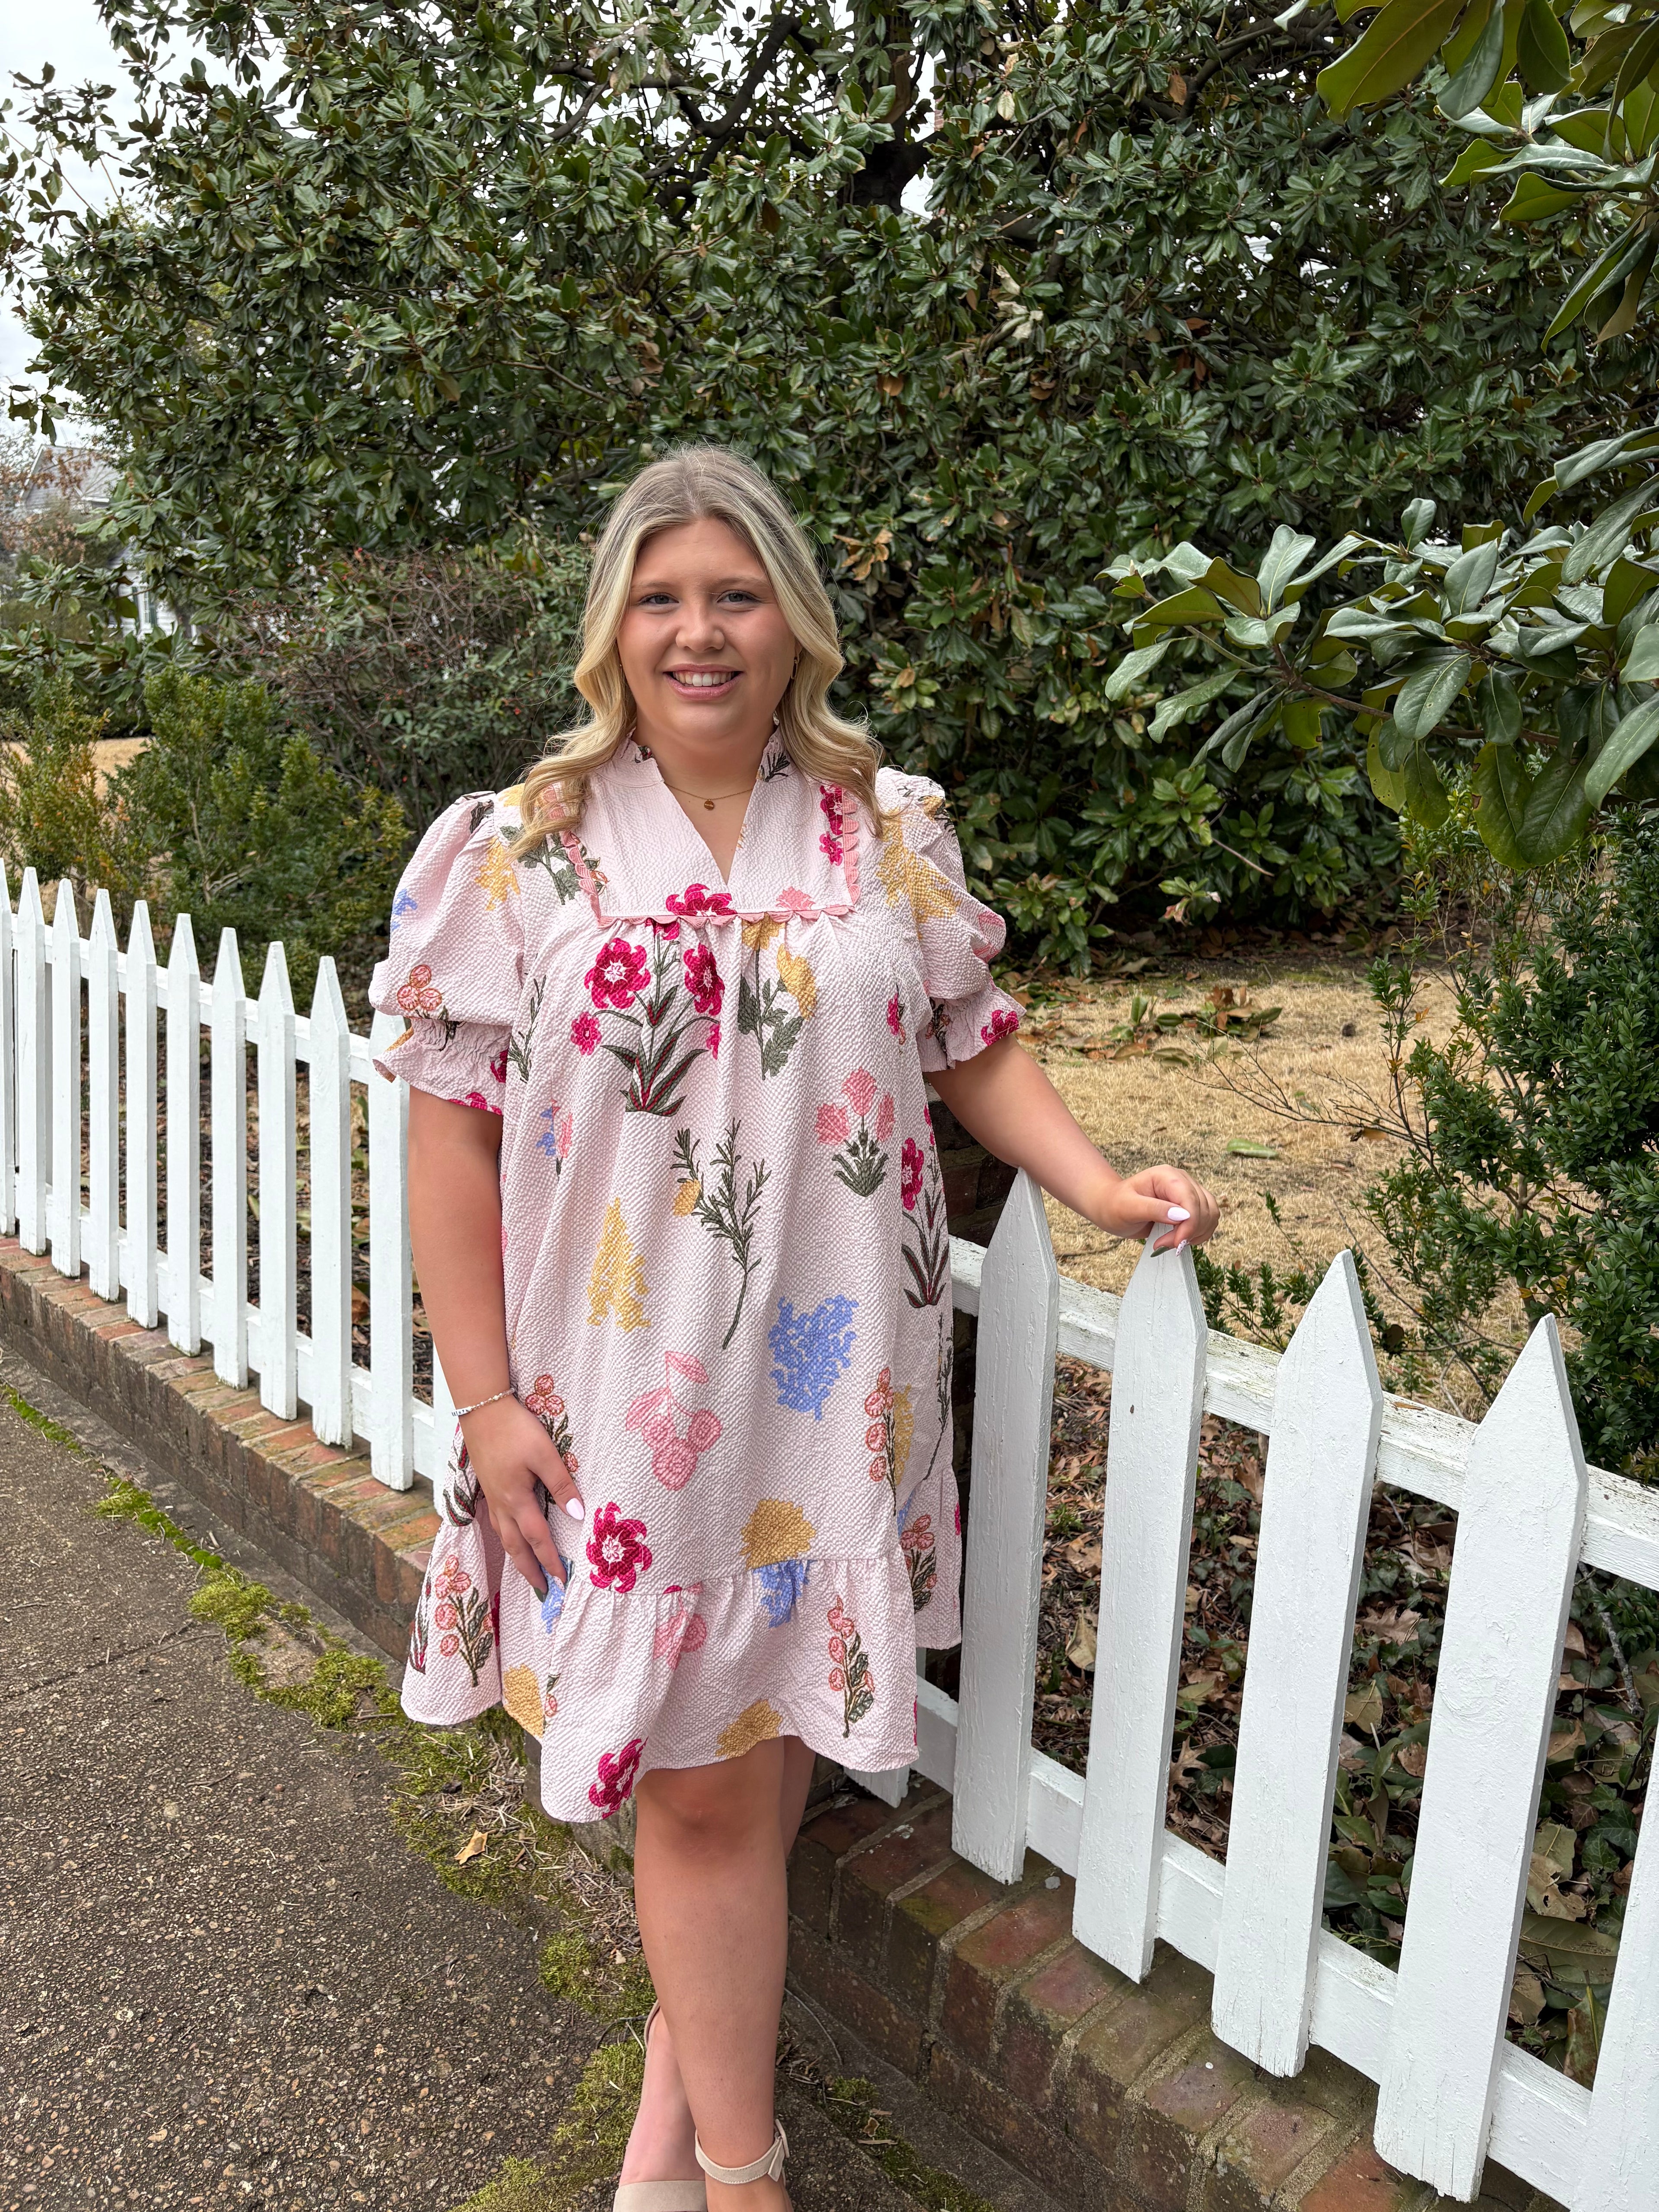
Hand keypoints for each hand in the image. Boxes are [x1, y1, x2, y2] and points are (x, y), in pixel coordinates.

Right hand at [458, 1395, 583, 1599]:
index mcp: (517, 1500)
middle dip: (529, 1572)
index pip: (538, 1540)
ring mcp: (492, 1497)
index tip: (562, 1582)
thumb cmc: (516, 1429)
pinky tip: (511, 1537)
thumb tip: (578, 1515)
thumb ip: (561, 1484)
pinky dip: (506, 1538)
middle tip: (542, 1592)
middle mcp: (502, 1505)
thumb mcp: (545, 1454)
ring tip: (527, 1572)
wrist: (482, 1409)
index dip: (551, 1562)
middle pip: (515, 1548)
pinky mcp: (488, 1487)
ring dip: (516, 1557)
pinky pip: (497, 1523)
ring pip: (504, 1537)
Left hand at [1083, 1163, 1218, 1253]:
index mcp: (1167, 1176)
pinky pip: (1208, 1220)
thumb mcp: (1128, 1208)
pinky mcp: (1191, 1205)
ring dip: (1197, 1234)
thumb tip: (1182, 1216)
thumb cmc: (1115, 1205)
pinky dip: (1199, 1234)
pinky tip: (1180, 1239)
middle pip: (1204, 1209)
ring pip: (1211, 1214)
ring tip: (1172, 1242)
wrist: (1111, 1207)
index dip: (1189, 1225)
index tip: (1173, 1243)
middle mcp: (1182, 1181)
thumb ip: (1154, 1210)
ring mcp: (1188, 1192)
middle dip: (1189, 1232)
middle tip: (1164, 1244)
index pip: (1191, 1200)